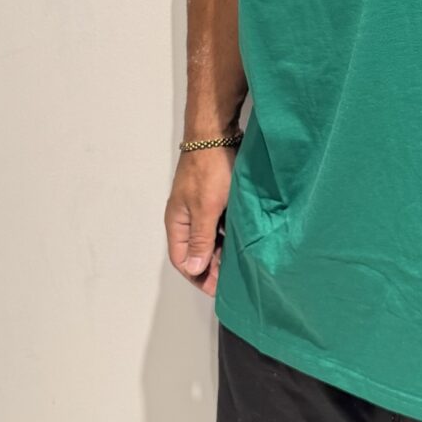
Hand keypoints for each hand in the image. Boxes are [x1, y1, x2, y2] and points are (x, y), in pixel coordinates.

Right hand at [164, 147, 231, 296]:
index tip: (218, 288)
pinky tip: (243, 241)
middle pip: (196, 252)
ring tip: (240, 264)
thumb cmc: (209, 168)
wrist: (217, 133)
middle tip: (233, 279)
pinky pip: (219, 225)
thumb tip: (193, 268)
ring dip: (221, 252)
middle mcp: (186, 217)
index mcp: (178, 222)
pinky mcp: (214, 198)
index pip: (182, 260)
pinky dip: (228, 236)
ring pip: (209, 239)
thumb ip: (201, 239)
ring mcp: (200, 207)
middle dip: (212, 267)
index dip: (199, 276)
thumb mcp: (206, 208)